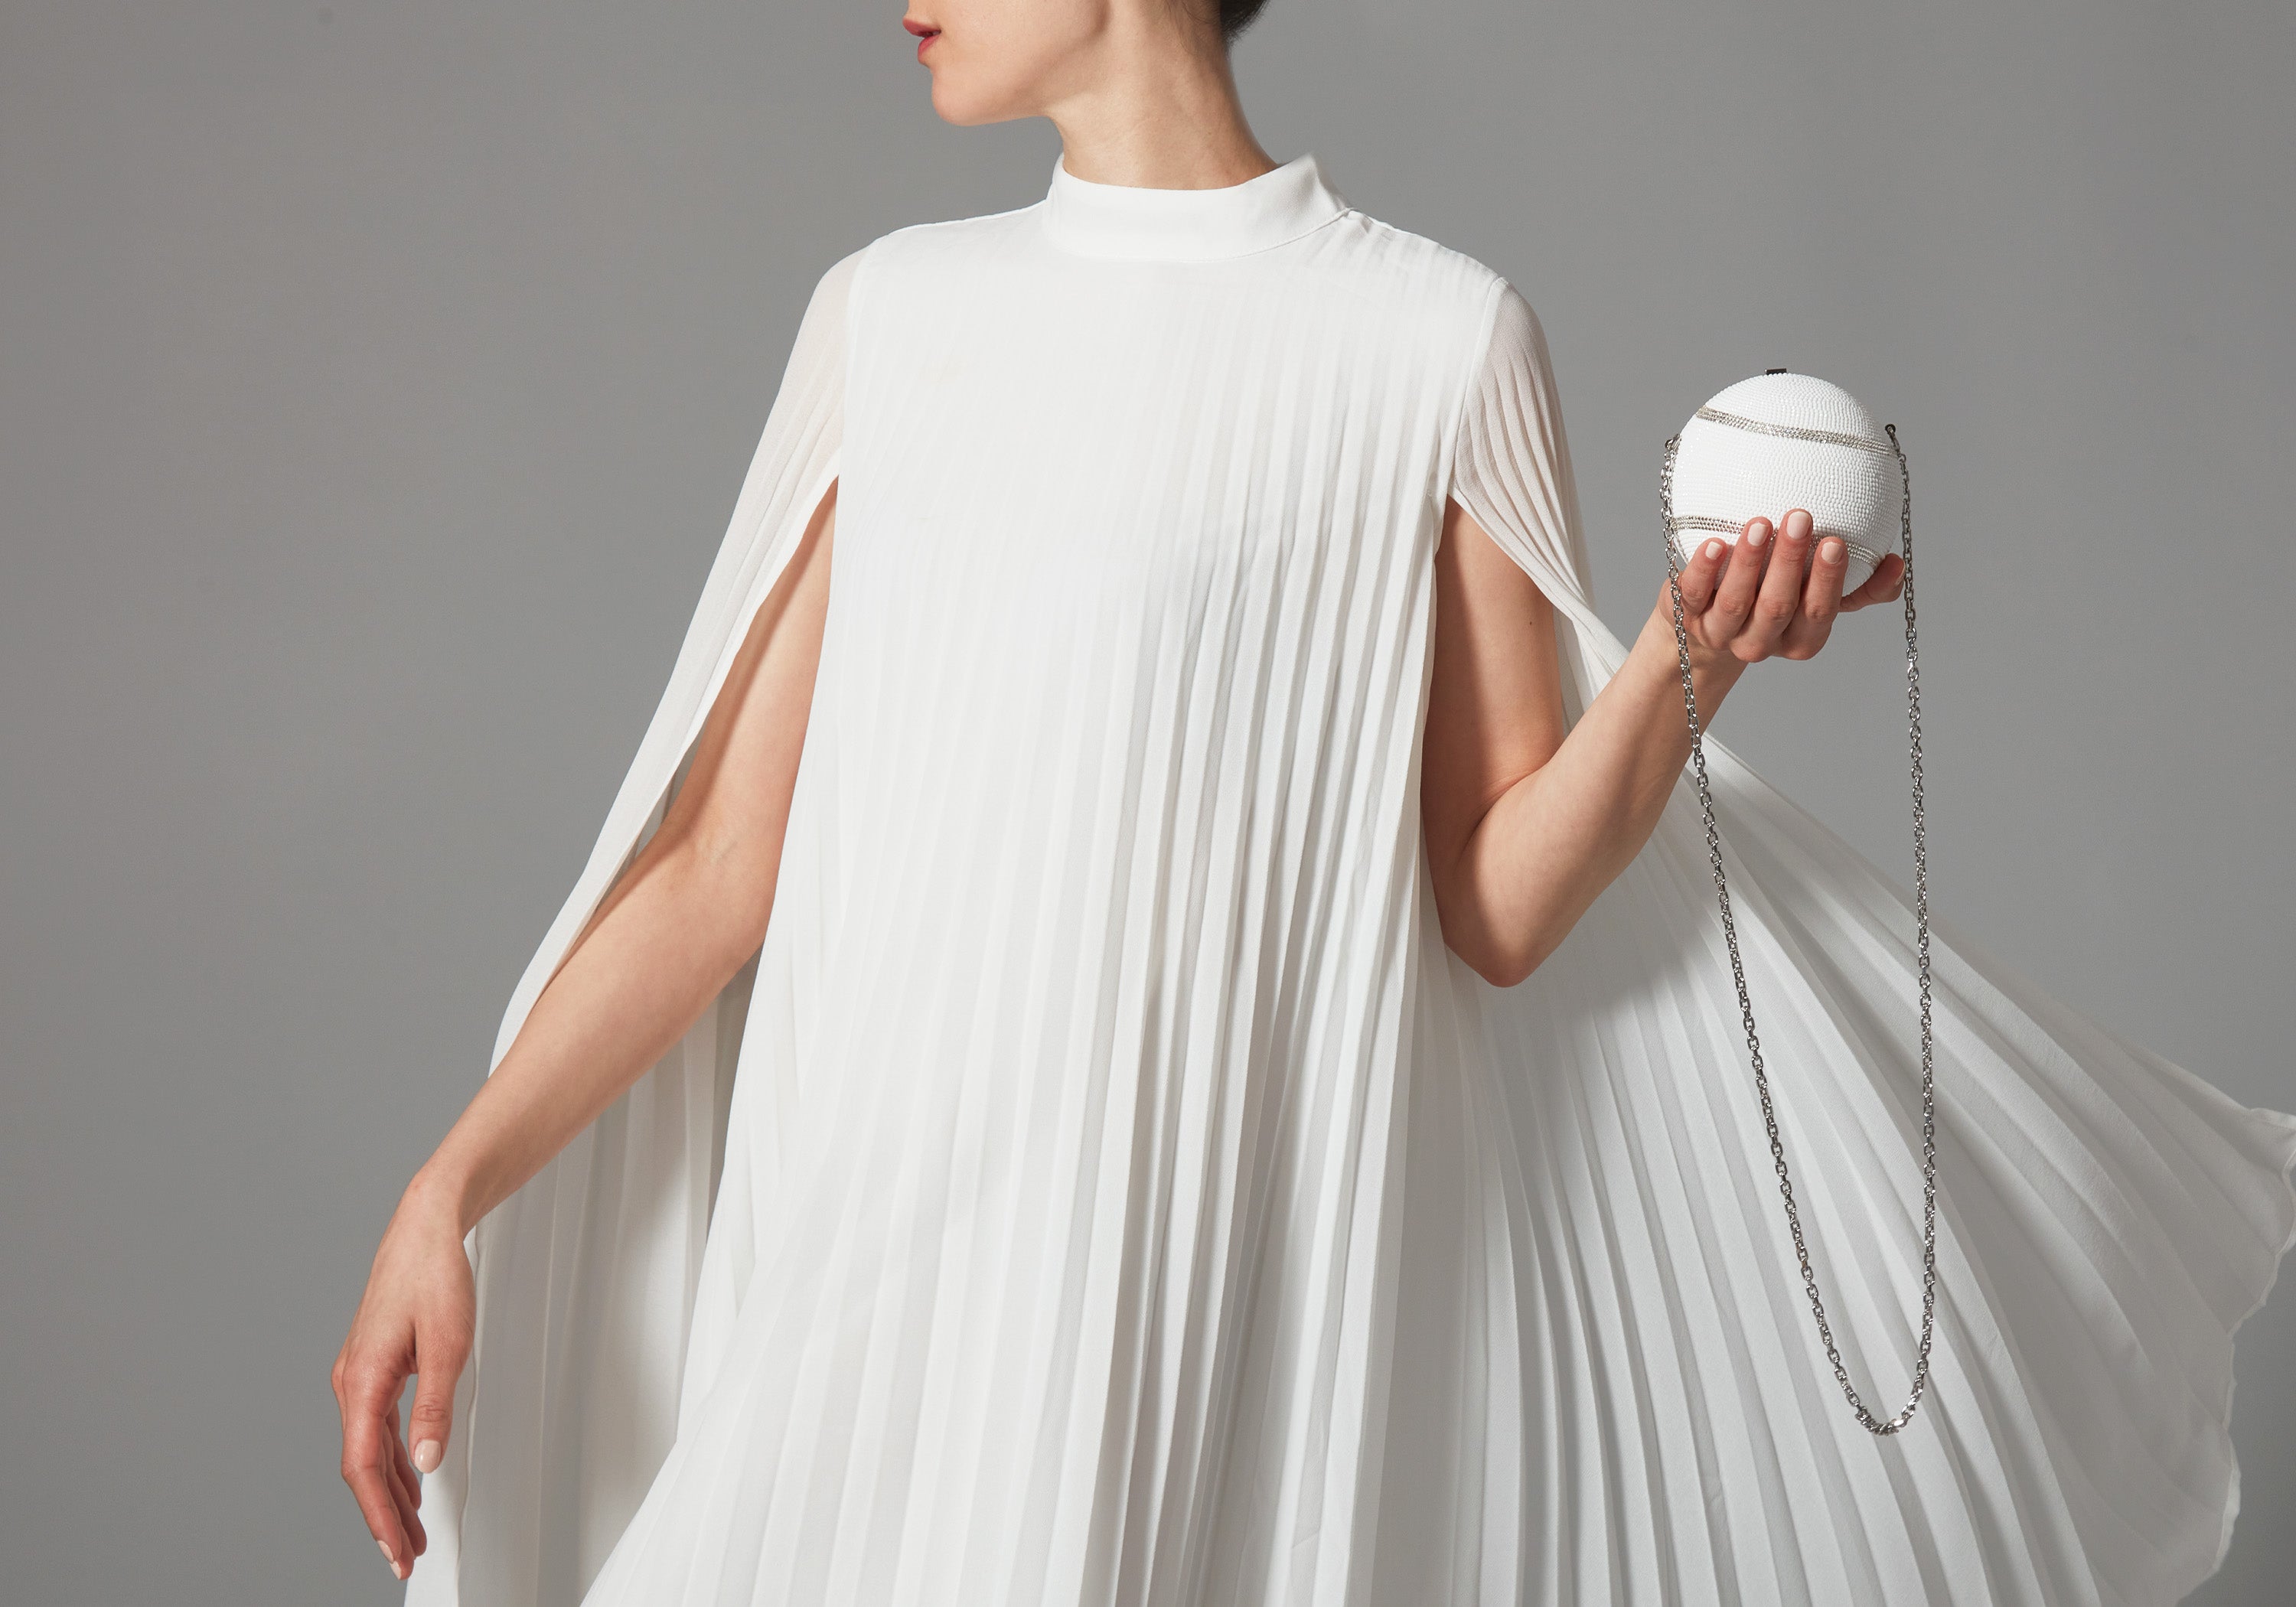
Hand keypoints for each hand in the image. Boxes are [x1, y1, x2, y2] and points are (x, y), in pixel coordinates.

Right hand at [332, 1185, 474, 1581]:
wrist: (426, 1228)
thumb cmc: (433, 1274)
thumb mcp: (448, 1344)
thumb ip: (435, 1405)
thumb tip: (425, 1459)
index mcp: (362, 1380)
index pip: (362, 1466)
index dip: (377, 1514)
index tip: (395, 1550)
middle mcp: (352, 1382)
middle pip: (363, 1467)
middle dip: (384, 1516)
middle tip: (405, 1557)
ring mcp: (360, 1375)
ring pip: (370, 1449)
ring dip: (389, 1492)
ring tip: (410, 1531)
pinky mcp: (375, 1367)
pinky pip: (378, 1427)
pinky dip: (392, 1459)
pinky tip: (409, 1479)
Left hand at [1664, 509, 1905, 670]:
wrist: (1703, 625)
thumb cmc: (1775, 598)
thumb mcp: (1818, 597)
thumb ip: (1862, 587)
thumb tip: (1896, 563)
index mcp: (1800, 637)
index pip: (1819, 613)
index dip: (1827, 580)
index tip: (1835, 541)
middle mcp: (1761, 640)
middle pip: (1777, 606)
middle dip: (1790, 562)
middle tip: (1801, 517)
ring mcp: (1720, 631)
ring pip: (1735, 602)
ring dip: (1750, 561)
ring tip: (1761, 522)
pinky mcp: (1686, 614)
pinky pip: (1693, 594)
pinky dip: (1703, 569)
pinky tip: (1714, 543)